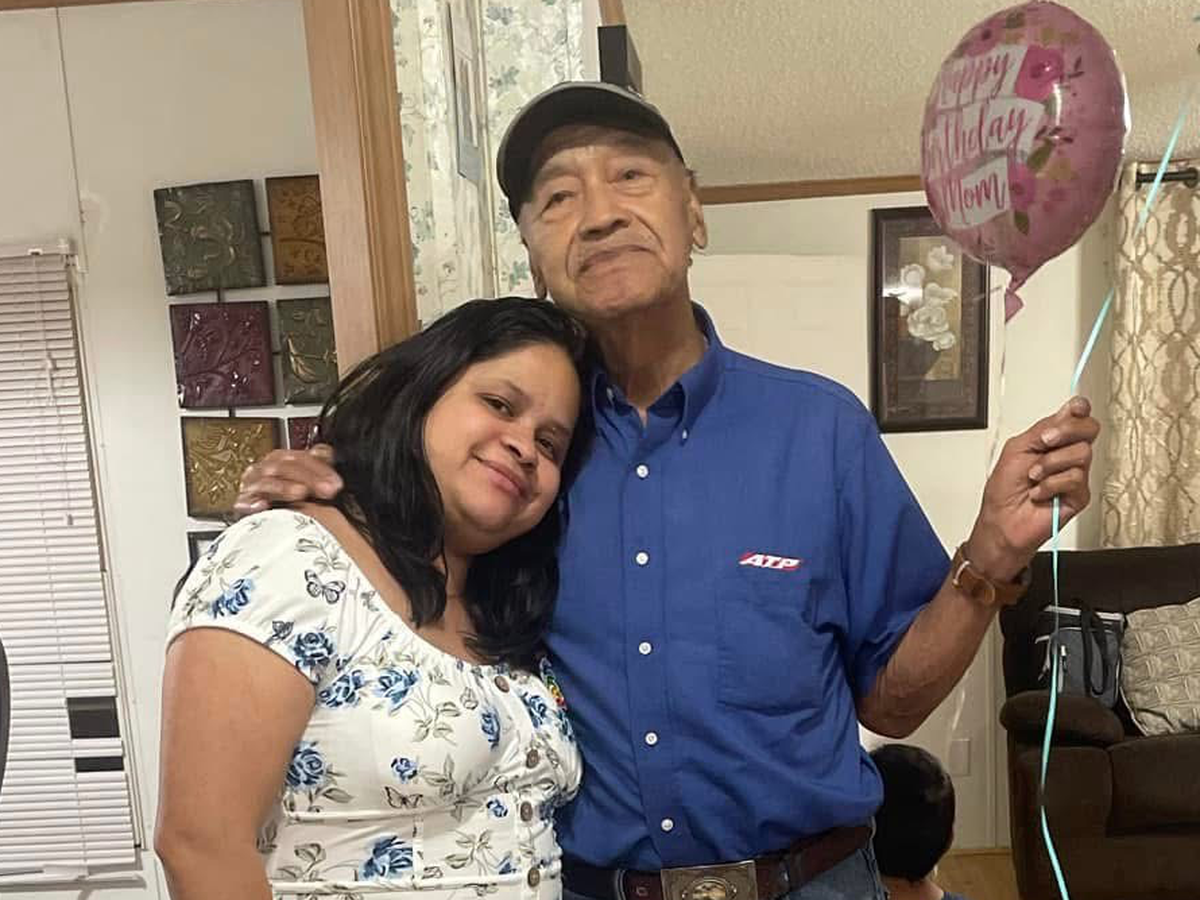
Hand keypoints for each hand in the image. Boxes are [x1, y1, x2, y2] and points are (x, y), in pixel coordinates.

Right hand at [232, 443, 342, 517]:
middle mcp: (267, 469)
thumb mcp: (306, 479)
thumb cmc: (288, 495)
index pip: (302, 457)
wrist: (261, 518)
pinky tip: (262, 505)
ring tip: (300, 493)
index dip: (320, 469)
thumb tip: (327, 454)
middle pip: (285, 466)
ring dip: (284, 487)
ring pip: (267, 481)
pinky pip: (245, 501)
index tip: (336, 483)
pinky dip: (253, 502)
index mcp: (283, 460)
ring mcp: (253, 485)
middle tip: (327, 490)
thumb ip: (317, 466)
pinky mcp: (242, 503)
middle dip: (309, 477)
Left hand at [966, 396, 1099, 581]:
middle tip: (1046, 442)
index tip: (1075, 408)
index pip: (1076, 417)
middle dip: (1066, 431)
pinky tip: (1040, 492)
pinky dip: (1051, 484)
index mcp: (1051, 440)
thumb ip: (1042, 429)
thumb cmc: (1004, 489)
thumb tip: (1067, 412)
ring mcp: (1074, 474)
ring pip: (1082, 453)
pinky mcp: (1079, 494)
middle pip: (1089, 429)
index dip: (1079, 409)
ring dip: (1050, 464)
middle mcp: (1066, 454)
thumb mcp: (1016, 449)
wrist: (1002, 521)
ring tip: (1034, 477)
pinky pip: (1075, 478)